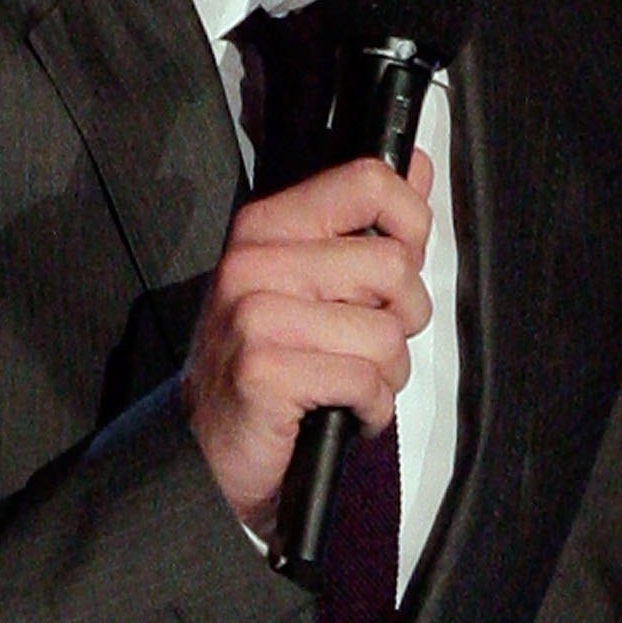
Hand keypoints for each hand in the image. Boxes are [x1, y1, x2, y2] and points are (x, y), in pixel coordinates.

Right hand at [181, 151, 433, 533]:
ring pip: (385, 332)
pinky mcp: (264, 371)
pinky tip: (344, 413)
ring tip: (351, 384)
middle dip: (402, 318)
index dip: (410, 224)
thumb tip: (417, 167)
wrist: (204, 454)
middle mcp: (253, 262)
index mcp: (267, 227)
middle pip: (392, 266)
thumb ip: (364, 227)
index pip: (367, 182)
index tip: (399, 265)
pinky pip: (365, 381)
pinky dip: (371, 409)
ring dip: (387, 374)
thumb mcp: (309, 285)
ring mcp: (254, 316)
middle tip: (367, 344)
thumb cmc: (266, 369)